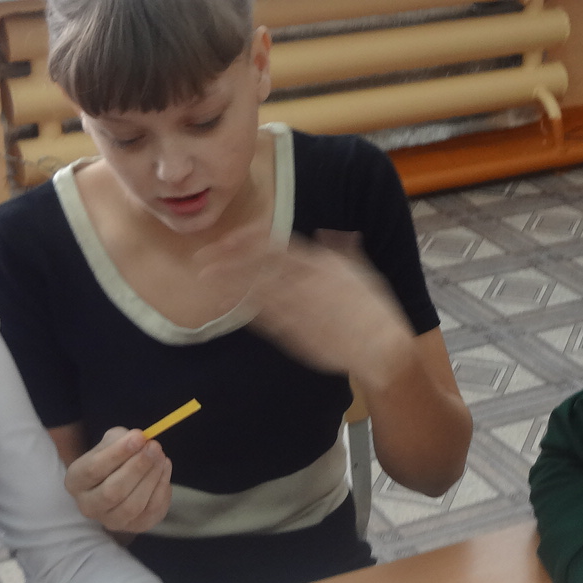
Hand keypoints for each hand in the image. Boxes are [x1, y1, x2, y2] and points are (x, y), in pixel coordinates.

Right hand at [63, 427, 170, 532]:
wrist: (118, 481)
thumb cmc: (112, 459)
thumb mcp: (111, 442)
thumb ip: (123, 439)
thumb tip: (142, 439)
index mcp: (76, 481)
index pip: (94, 469)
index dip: (118, 453)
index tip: (139, 437)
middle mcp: (88, 506)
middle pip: (113, 491)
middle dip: (138, 467)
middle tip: (155, 447)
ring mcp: (111, 521)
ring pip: (133, 505)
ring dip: (152, 478)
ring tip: (161, 457)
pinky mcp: (135, 527)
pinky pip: (151, 511)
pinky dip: (161, 488)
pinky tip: (164, 469)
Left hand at [196, 223, 412, 386]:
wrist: (380, 348)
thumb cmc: (374, 310)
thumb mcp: (361, 272)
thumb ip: (342, 251)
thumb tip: (330, 234)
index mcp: (320, 262)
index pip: (276, 243)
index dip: (247, 239)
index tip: (228, 238)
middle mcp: (305, 280)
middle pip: (258, 264)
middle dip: (228, 258)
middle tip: (203, 256)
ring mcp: (298, 306)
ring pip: (255, 288)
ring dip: (228, 282)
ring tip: (206, 277)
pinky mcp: (294, 331)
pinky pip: (263, 315)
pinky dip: (242, 306)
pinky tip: (225, 303)